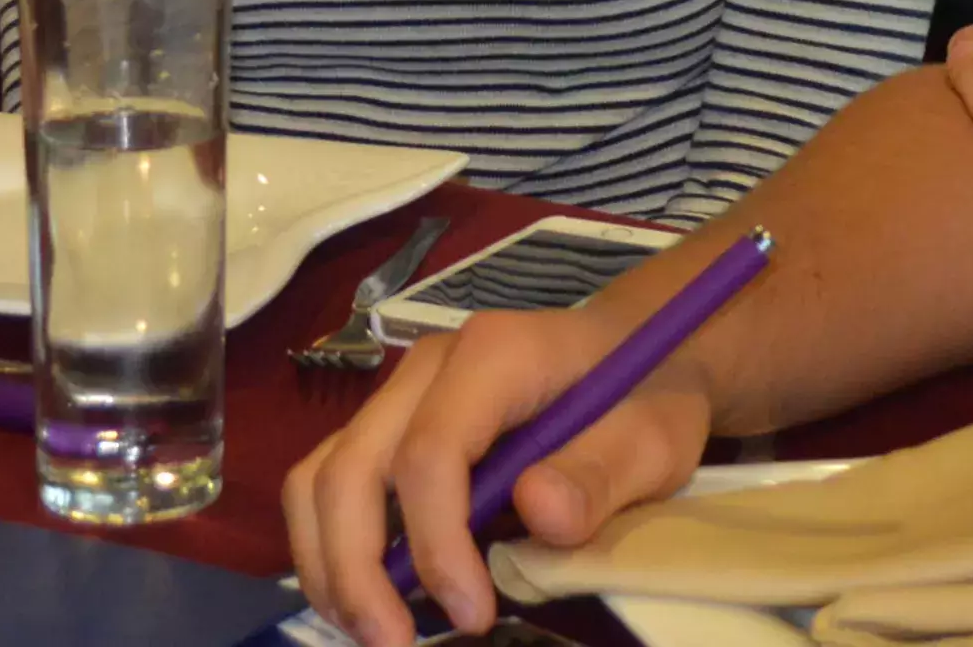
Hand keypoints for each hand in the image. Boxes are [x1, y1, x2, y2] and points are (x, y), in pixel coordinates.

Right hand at [285, 299, 715, 646]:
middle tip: (390, 644)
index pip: (430, 452)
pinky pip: (332, 480)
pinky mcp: (389, 425)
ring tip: (369, 631)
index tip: (473, 616)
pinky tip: (367, 597)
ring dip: (328, 562)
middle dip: (356, 566)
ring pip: (320, 473)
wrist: (635, 354)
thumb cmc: (646, 397)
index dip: (437, 544)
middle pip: (352, 465)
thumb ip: (598, 475)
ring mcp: (400, 393)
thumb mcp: (651, 440)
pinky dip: (332, 545)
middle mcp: (427, 367)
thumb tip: (538, 513)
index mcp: (494, 356)